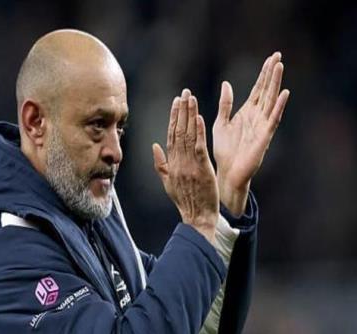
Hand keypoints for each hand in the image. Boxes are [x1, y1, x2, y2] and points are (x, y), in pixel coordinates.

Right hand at [153, 89, 218, 242]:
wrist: (197, 217)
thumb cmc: (185, 201)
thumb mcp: (167, 182)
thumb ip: (160, 164)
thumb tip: (154, 146)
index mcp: (170, 164)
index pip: (170, 136)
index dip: (173, 118)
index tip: (176, 102)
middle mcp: (178, 162)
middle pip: (178, 132)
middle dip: (181, 111)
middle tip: (184, 93)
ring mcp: (189, 165)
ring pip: (187, 136)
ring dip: (189, 115)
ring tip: (191, 98)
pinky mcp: (202, 169)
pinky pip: (198, 147)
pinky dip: (198, 132)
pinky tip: (199, 117)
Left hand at [213, 52, 289, 215]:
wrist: (227, 173)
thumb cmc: (224, 151)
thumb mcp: (220, 123)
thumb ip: (225, 104)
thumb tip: (226, 83)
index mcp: (247, 113)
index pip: (258, 89)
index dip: (264, 74)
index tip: (271, 57)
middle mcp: (257, 117)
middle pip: (267, 91)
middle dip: (272, 74)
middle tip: (278, 55)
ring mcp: (262, 126)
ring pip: (271, 101)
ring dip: (276, 84)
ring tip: (280, 67)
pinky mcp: (264, 137)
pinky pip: (273, 119)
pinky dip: (279, 106)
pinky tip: (284, 93)